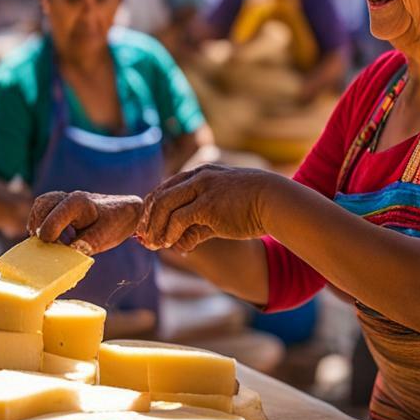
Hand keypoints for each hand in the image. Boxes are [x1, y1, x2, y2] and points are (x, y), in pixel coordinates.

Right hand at [27, 191, 143, 254]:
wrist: (125, 210)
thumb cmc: (116, 222)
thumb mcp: (105, 236)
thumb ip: (87, 243)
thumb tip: (70, 251)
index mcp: (80, 203)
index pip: (54, 217)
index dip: (48, 235)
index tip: (51, 247)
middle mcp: (70, 197)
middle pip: (42, 206)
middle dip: (39, 226)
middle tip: (43, 245)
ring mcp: (65, 197)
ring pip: (41, 204)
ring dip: (37, 222)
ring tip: (42, 240)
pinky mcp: (63, 203)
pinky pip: (44, 206)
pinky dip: (41, 220)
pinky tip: (47, 235)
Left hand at [137, 164, 275, 252]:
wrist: (275, 202)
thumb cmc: (252, 208)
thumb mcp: (221, 212)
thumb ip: (199, 226)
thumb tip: (180, 245)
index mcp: (200, 174)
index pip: (165, 188)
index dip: (152, 208)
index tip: (147, 226)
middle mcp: (198, 177)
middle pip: (160, 195)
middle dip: (148, 219)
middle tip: (144, 238)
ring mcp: (202, 189)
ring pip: (164, 205)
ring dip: (155, 227)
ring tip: (154, 244)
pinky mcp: (208, 205)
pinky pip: (179, 219)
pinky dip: (170, 233)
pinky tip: (170, 244)